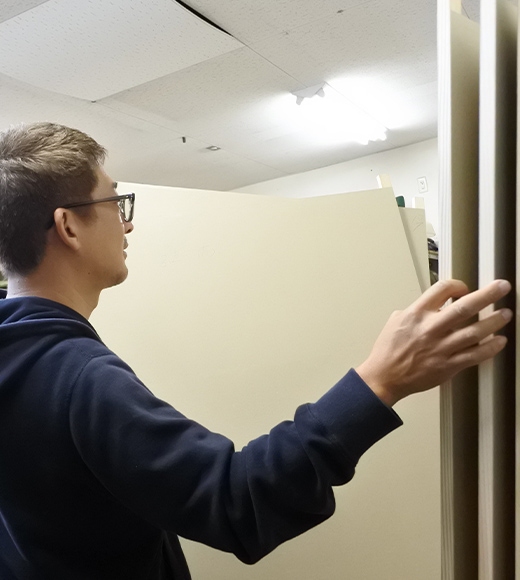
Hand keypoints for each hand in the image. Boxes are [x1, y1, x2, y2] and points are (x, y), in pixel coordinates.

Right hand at [355, 279, 512, 405]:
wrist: (384, 377)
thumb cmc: (388, 352)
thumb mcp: (396, 321)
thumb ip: (416, 310)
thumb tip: (431, 305)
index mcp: (416, 314)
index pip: (442, 289)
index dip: (458, 285)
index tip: (465, 288)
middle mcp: (431, 328)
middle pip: (464, 307)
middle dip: (487, 294)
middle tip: (502, 287)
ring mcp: (441, 348)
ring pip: (475, 331)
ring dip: (494, 321)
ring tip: (506, 314)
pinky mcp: (448, 366)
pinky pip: (475, 355)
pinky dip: (490, 348)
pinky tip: (499, 341)